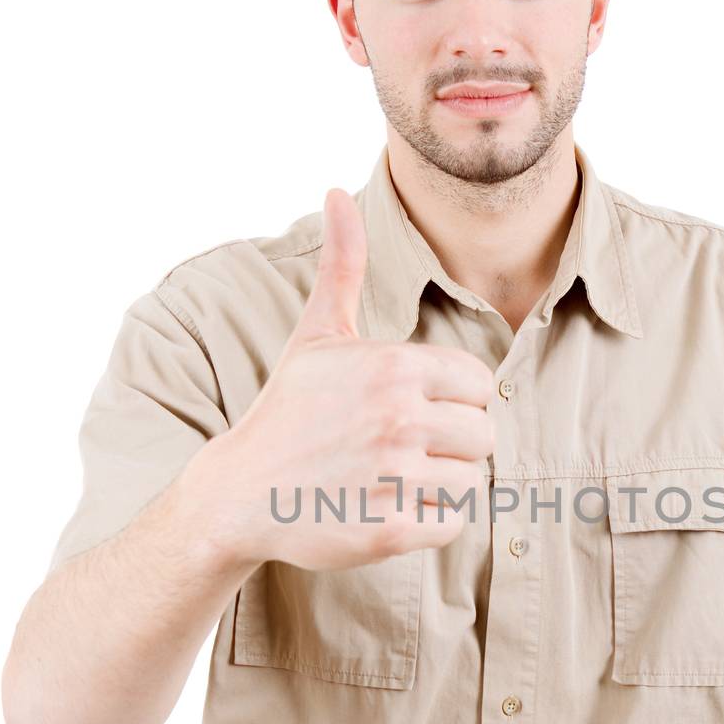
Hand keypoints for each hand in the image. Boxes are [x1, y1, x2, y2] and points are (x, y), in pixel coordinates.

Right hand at [195, 186, 496, 573]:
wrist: (239, 492)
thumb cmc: (287, 412)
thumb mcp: (317, 336)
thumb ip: (343, 266)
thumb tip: (337, 192)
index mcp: (395, 367)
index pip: (479, 386)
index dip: (453, 401)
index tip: (414, 411)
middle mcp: (400, 419)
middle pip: (485, 436)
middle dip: (452, 446)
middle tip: (402, 451)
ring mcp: (396, 477)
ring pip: (472, 482)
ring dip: (440, 485)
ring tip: (392, 479)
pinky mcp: (391, 530)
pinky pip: (451, 524)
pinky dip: (427, 522)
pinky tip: (386, 508)